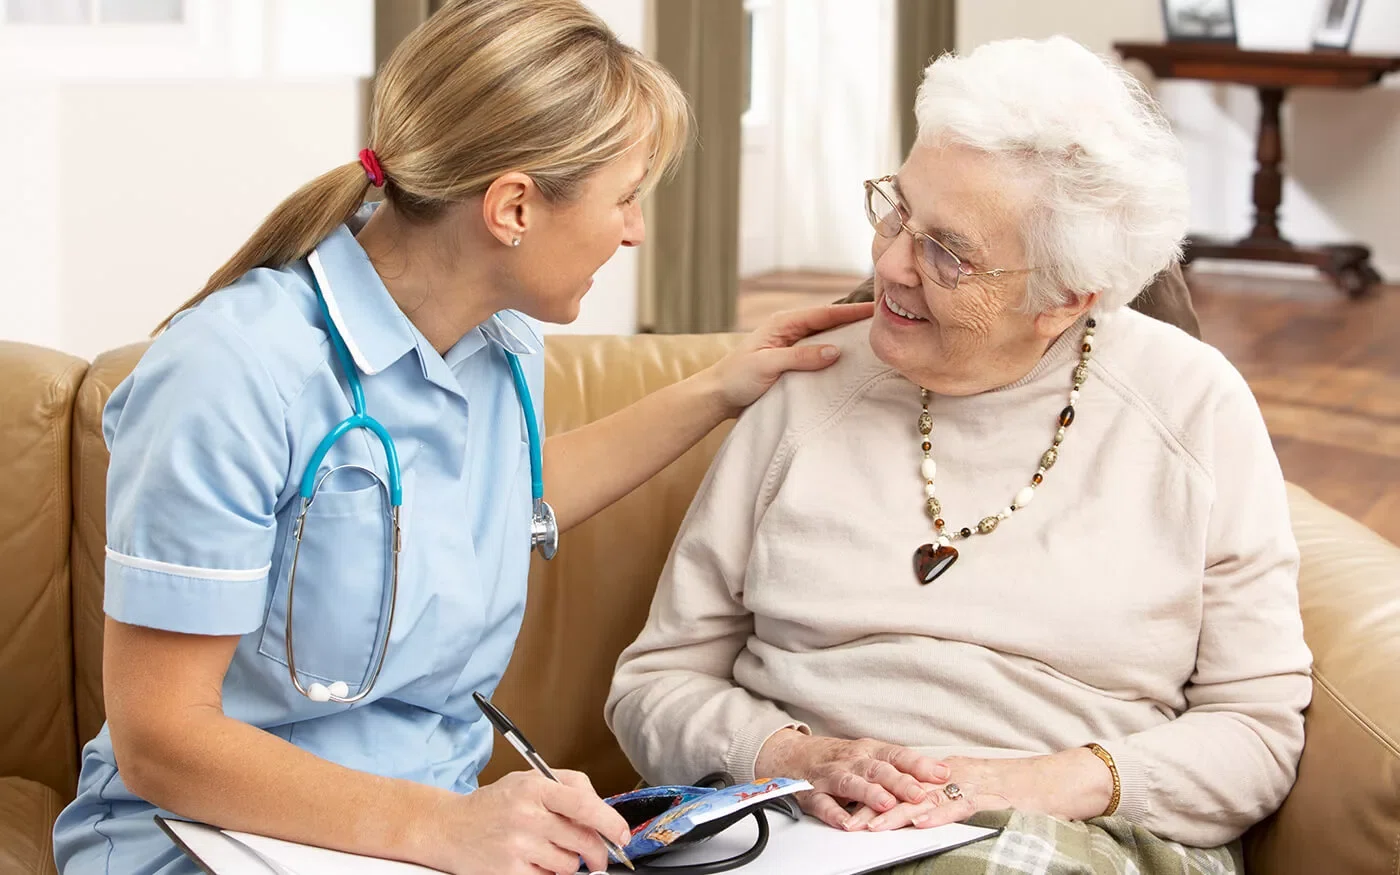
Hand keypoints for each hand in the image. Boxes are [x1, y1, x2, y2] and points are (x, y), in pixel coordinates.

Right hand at [426, 770, 631, 874]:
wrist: (449, 828)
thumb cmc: (495, 804)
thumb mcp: (528, 780)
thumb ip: (568, 786)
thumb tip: (602, 808)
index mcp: (535, 789)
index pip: (584, 805)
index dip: (610, 822)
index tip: (622, 835)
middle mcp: (527, 816)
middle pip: (583, 841)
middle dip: (598, 853)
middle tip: (598, 858)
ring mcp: (517, 846)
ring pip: (568, 864)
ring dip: (568, 863)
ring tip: (549, 852)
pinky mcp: (509, 872)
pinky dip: (548, 874)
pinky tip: (534, 862)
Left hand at [704, 302, 874, 416]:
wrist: (717, 397)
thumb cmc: (736, 378)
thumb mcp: (767, 365)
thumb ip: (800, 357)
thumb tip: (835, 351)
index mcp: (783, 324)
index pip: (824, 314)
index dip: (852, 311)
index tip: (878, 308)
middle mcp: (790, 331)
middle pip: (830, 323)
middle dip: (855, 321)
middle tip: (886, 321)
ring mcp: (792, 346)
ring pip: (827, 339)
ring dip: (848, 339)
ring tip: (876, 340)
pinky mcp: (793, 363)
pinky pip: (820, 355)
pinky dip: (836, 356)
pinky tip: (852, 363)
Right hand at [754, 729, 949, 829]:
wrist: (792, 755)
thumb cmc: (840, 758)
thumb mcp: (870, 755)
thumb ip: (901, 766)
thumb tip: (942, 774)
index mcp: (869, 751)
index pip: (898, 755)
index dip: (920, 764)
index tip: (942, 773)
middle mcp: (852, 761)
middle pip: (878, 769)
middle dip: (900, 781)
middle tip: (919, 794)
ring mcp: (831, 776)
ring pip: (851, 783)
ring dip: (869, 793)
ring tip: (886, 804)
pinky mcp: (812, 793)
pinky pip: (822, 803)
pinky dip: (833, 814)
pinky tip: (845, 823)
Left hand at [845, 750, 1112, 831]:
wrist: (1058, 780)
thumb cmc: (1019, 789)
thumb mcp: (974, 791)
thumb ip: (946, 798)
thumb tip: (917, 813)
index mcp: (946, 772)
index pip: (901, 784)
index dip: (872, 797)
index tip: (845, 810)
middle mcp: (952, 774)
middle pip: (905, 790)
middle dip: (874, 807)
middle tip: (847, 823)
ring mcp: (971, 784)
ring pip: (926, 799)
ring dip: (896, 814)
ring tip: (871, 827)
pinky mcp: (991, 797)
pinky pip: (960, 806)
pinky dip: (939, 815)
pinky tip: (919, 824)